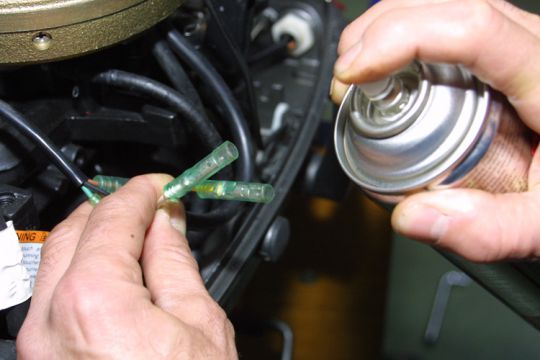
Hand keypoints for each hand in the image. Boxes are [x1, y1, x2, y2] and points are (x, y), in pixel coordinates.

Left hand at [16, 174, 236, 358]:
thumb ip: (174, 261)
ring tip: (142, 240)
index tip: (162, 187)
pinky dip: (86, 272)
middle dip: (114, 208)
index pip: (114, 216)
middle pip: (74, 229)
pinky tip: (122, 276)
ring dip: (98, 238)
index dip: (142, 192)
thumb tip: (167, 222)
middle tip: (153, 207)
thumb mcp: (198, 324)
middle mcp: (49, 320)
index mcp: (93, 301)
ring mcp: (36, 344)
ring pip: (57, 260)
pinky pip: (56, 295)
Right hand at [332, 0, 539, 261]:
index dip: (398, 39)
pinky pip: (450, 22)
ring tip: (357, 68)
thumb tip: (412, 216)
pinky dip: (407, 33)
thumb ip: (487, 230)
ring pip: (444, 4)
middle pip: (446, 4)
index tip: (353, 74)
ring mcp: (521, 41)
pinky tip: (387, 63)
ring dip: (389, 26)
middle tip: (346, 76)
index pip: (469, 27)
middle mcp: (535, 44)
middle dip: (379, 30)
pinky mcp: (507, 49)